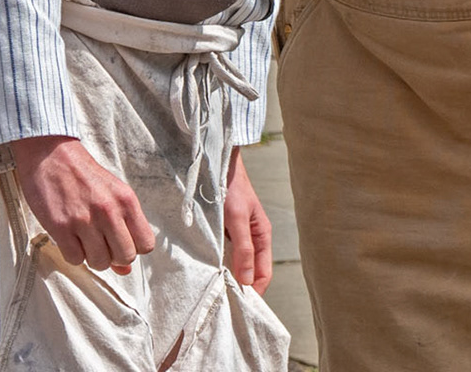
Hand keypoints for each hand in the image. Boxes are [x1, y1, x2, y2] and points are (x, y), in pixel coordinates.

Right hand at [10, 135, 154, 273]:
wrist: (52, 155)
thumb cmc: (84, 176)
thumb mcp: (112, 195)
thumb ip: (123, 228)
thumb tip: (125, 269)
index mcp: (126, 200)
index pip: (146, 244)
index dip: (133, 248)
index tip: (120, 241)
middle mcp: (109, 210)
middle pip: (125, 256)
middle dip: (114, 256)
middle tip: (101, 243)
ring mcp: (84, 220)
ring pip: (100, 262)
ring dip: (91, 257)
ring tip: (84, 239)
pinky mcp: (61, 227)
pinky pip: (75, 260)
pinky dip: (73, 254)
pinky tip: (70, 238)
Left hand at [224, 149, 272, 290]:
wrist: (217, 165)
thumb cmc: (231, 189)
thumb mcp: (238, 219)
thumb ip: (244, 248)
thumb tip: (247, 280)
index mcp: (262, 236)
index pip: (263, 273)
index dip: (254, 291)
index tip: (238, 304)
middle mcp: (252, 239)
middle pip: (250, 272)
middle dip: (240, 287)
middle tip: (223, 300)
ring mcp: (238, 236)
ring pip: (237, 264)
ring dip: (228, 276)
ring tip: (214, 289)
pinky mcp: (225, 233)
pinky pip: (225, 255)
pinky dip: (219, 265)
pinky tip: (207, 271)